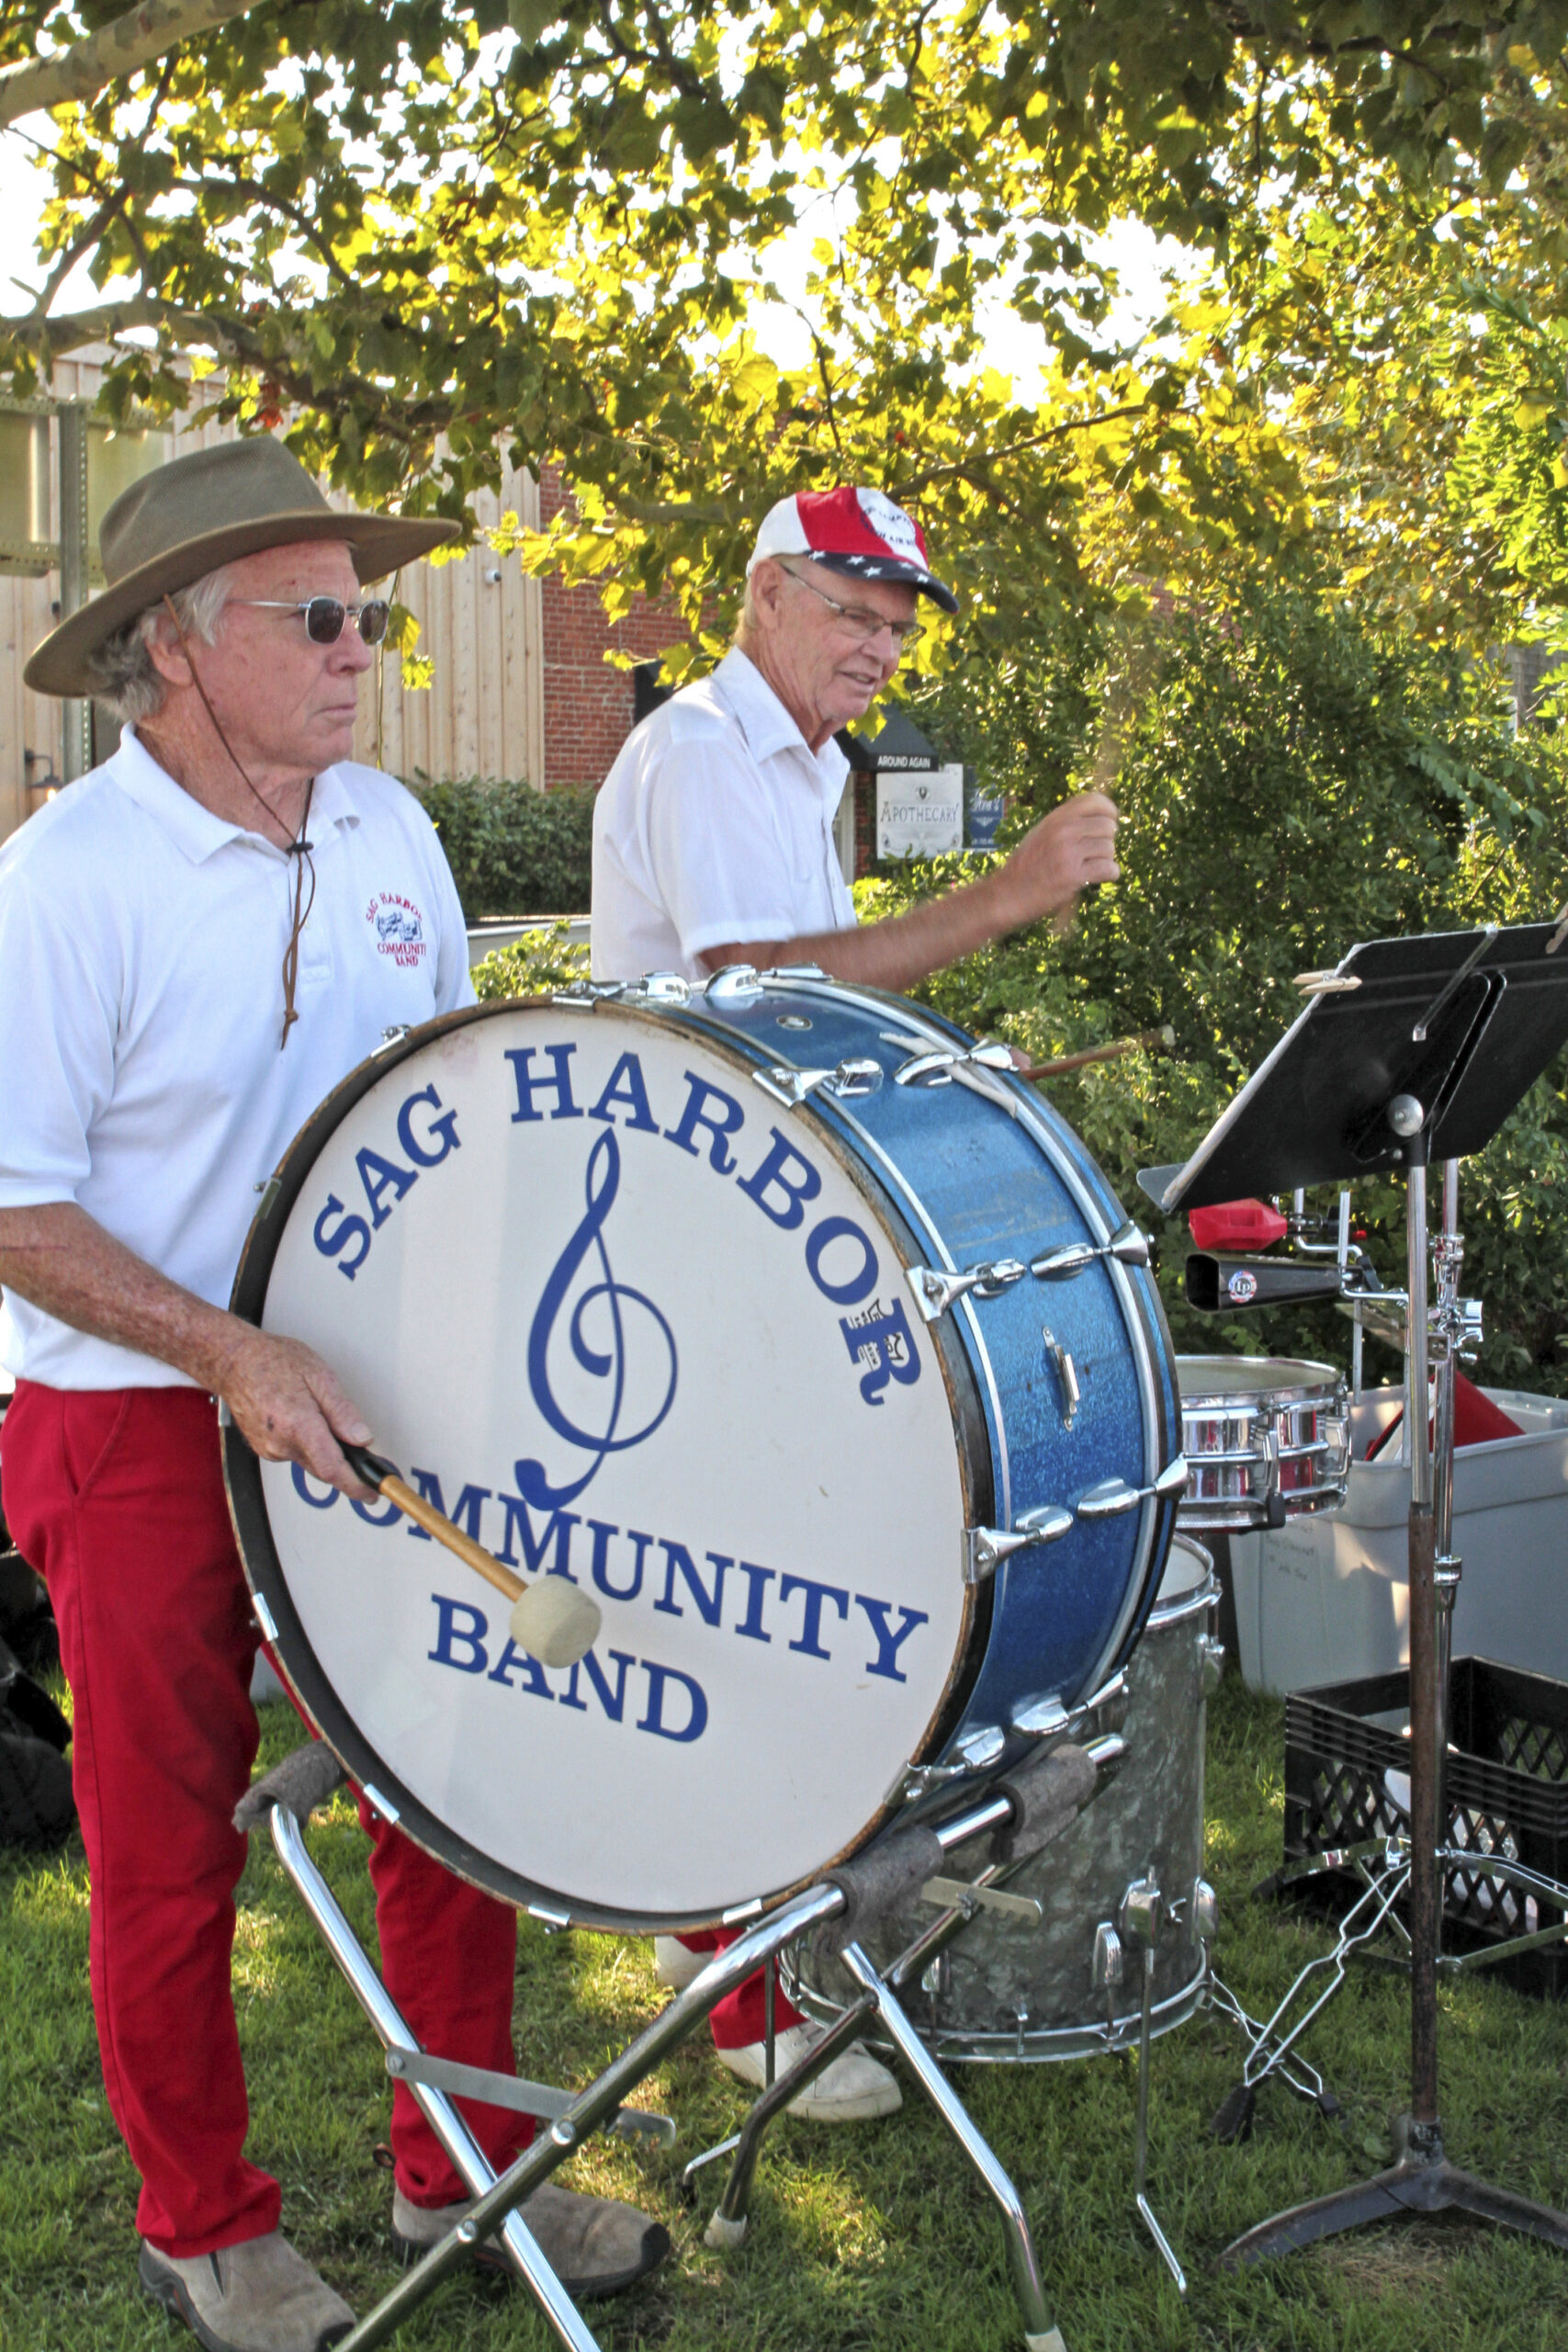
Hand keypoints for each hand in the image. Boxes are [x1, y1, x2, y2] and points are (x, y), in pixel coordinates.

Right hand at [214, 1325, 375, 1497]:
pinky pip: (294, 1454)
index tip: (371, 1493)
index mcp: (298, 1425)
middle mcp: (281, 1443)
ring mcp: (269, 1449)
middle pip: (323, 1467)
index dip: (356, 1485)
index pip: (332, 1469)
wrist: (232, 1362)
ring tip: (321, 1415)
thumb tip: (362, 1438)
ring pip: (309, 1461)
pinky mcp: (263, 1449)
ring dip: (323, 1449)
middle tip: (360, 1449)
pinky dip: (306, 1443)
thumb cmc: (272, 1361)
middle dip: (344, 1463)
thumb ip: (342, 1412)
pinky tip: (302, 1419)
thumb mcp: (320, 1376)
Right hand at [992, 791, 1119, 930]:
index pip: (1094, 800)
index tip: (1109, 822)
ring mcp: (1068, 853)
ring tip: (1089, 868)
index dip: (1108, 811)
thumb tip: (1100, 815)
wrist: (1008, 894)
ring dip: (1105, 860)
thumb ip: (1065, 823)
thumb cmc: (1026, 866)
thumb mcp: (1041, 833)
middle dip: (1106, 841)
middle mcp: (1062, 831)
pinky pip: (1109, 869)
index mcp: (1055, 818)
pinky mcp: (1073, 876)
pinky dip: (1110, 875)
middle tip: (1093, 854)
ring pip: (1110, 849)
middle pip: (1107, 826)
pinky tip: (1097, 878)